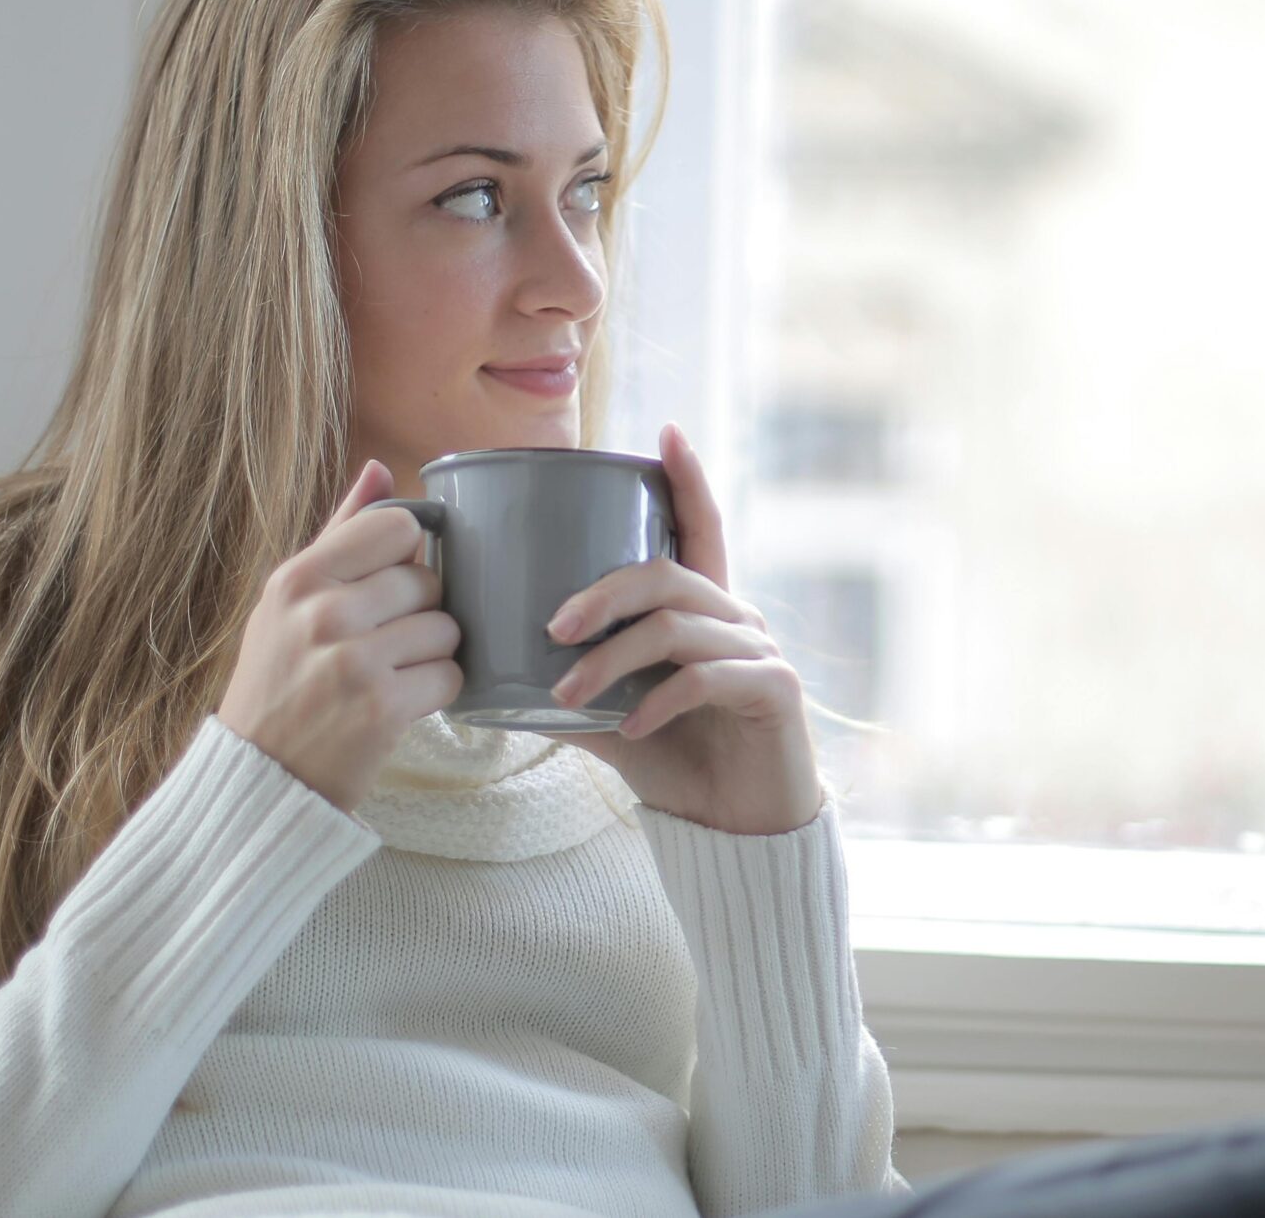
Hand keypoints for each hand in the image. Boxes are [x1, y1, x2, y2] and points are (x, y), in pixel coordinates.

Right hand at [214, 460, 463, 810]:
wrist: (259, 778)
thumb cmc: (280, 680)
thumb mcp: (290, 601)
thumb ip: (340, 533)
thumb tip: (381, 469)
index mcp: (299, 577)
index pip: (398, 526)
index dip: (408, 556)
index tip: (389, 586)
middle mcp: (323, 613)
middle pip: (428, 580)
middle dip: (421, 611)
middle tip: (386, 641)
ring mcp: (353, 661)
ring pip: (446, 628)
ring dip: (433, 653)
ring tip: (393, 672)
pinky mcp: (382, 708)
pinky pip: (450, 676)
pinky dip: (437, 691)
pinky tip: (403, 701)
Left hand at [534, 421, 825, 836]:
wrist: (739, 831)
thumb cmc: (679, 763)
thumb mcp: (615, 720)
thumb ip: (574, 693)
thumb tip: (490, 684)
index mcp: (705, 610)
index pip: (701, 528)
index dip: (689, 479)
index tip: (666, 431)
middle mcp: (739, 617)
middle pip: (667, 575)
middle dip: (602, 593)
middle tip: (553, 626)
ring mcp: (761, 651)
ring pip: (677, 626)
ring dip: (612, 659)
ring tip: (566, 693)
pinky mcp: (774, 691)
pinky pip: (706, 678)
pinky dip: (658, 701)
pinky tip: (629, 727)